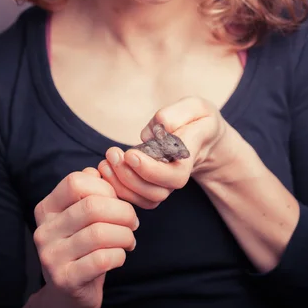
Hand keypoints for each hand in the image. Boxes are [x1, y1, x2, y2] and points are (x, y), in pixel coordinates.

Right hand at [32, 168, 139, 307]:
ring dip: (125, 235)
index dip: (105, 188)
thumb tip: (101, 170)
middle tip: (133, 222)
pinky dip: (120, 255)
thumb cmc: (83, 248)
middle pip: (92, 206)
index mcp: (46, 208)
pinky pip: (102, 258)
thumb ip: (91, 192)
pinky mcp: (65, 279)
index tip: (117, 201)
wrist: (69, 295)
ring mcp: (51, 255)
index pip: (76, 182)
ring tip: (129, 240)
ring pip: (100, 233)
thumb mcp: (81, 217)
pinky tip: (120, 256)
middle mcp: (43, 230)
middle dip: (123, 212)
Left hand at [97, 96, 231, 208]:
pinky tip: (106, 169)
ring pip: (146, 199)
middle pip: (157, 193)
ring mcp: (166, 184)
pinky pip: (137, 199)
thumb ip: (176, 114)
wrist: (202, 136)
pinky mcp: (153, 186)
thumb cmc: (196, 119)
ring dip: (121, 184)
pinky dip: (118, 188)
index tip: (130, 154)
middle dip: (130, 177)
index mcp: (192, 154)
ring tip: (105, 162)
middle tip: (112, 154)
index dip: (151, 170)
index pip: (175, 175)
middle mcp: (179, 175)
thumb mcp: (195, 107)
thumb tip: (155, 132)